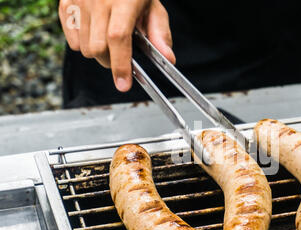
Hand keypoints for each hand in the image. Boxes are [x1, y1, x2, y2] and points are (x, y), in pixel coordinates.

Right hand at [59, 0, 175, 91]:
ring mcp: (79, 0)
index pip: (118, 38)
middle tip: (120, 57)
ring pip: (83, 48)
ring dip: (98, 54)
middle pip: (98, 48)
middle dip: (110, 62)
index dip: (121, 64)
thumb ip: (160, 33)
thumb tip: (168, 59)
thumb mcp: (153, 7)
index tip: (123, 84)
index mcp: (123, 0)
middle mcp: (98, 0)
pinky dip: (82, 45)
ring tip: (108, 40)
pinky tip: (94, 33)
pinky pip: (70, 41)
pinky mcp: (65, 3)